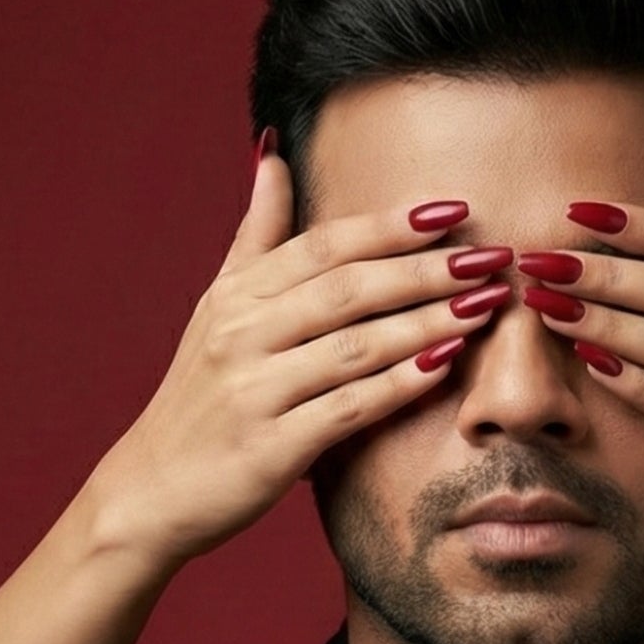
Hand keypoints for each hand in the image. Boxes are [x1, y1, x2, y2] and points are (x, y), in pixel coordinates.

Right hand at [90, 147, 510, 569]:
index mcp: (237, 297)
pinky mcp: (270, 448)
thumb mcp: (216, 308)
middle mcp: (242, 334)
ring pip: (354, 345)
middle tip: (491, 257)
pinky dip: (397, 384)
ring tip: (486, 306)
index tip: (454, 210)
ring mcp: (254, 391)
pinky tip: (444, 365)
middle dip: (425, 270)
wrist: (152, 490)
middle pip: (347, 288)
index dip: (391, 225)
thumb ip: (256, 235)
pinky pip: (347, 408)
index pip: (324, 245)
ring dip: (426, 322)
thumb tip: (273, 153)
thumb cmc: (198, 399)